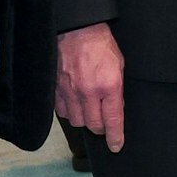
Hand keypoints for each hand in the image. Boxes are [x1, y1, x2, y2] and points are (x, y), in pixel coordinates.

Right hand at [57, 23, 125, 151]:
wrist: (77, 29)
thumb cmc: (101, 44)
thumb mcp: (120, 65)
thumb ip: (117, 90)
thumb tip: (116, 109)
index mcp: (109, 85)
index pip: (113, 120)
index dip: (115, 137)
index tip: (116, 146)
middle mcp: (89, 92)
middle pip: (94, 125)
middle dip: (100, 128)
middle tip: (103, 123)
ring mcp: (70, 91)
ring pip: (77, 121)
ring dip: (85, 120)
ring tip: (89, 112)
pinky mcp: (57, 89)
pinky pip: (62, 112)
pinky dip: (69, 112)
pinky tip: (75, 105)